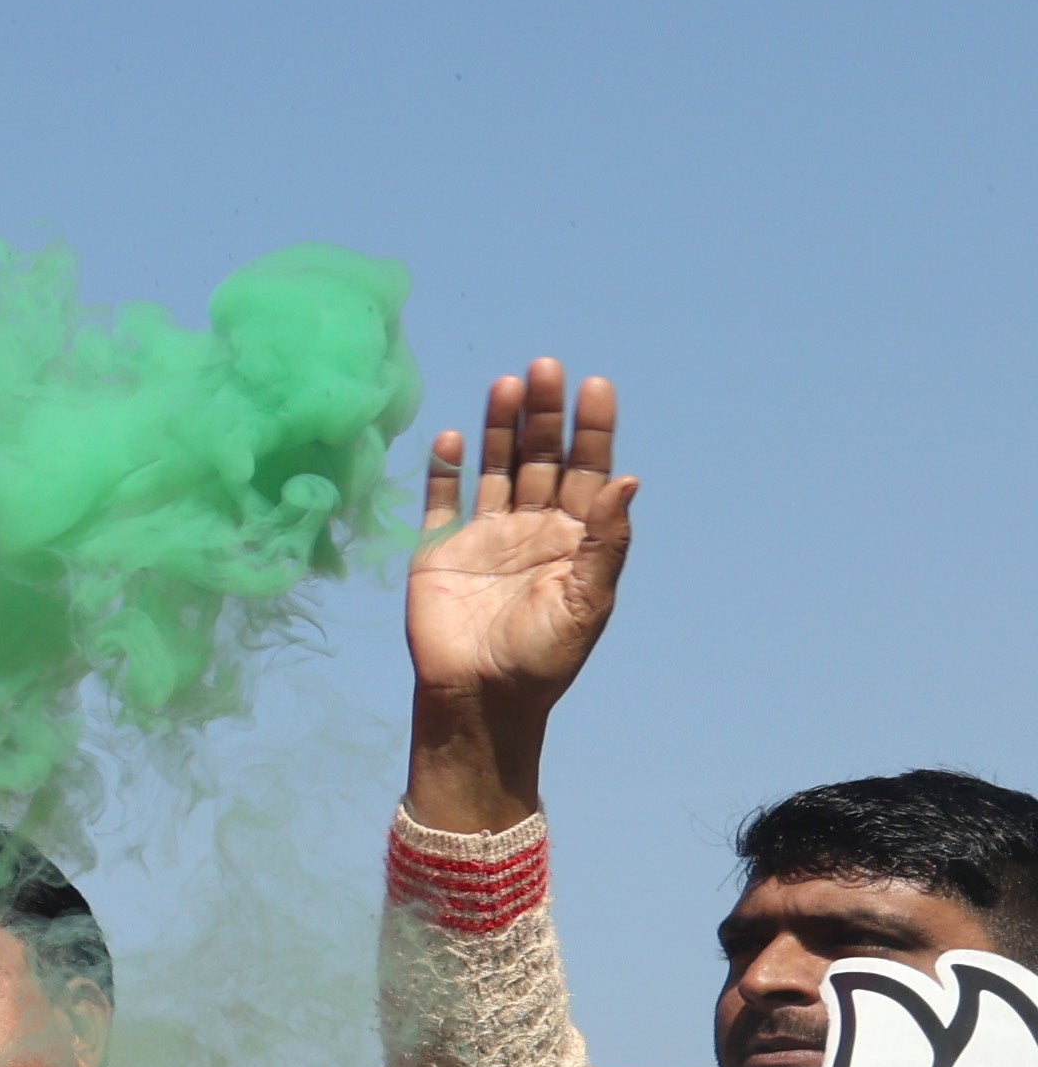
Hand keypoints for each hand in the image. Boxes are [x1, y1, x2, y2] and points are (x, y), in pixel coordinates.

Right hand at [404, 362, 631, 837]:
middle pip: (540, 457)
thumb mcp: (589, 601)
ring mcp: (483, 536)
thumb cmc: (543, 659)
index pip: (588, 470)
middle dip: (544, 414)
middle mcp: (531, 528)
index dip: (592, 429)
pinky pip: (440, 499)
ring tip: (505, 385)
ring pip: (493, 467)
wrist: (478, 699)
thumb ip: (606, 540)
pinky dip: (444, 468)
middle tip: (544, 367)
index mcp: (573, 539)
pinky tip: (450, 437)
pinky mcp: (437, 549)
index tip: (595, 386)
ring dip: (498, 428)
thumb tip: (628, 479)